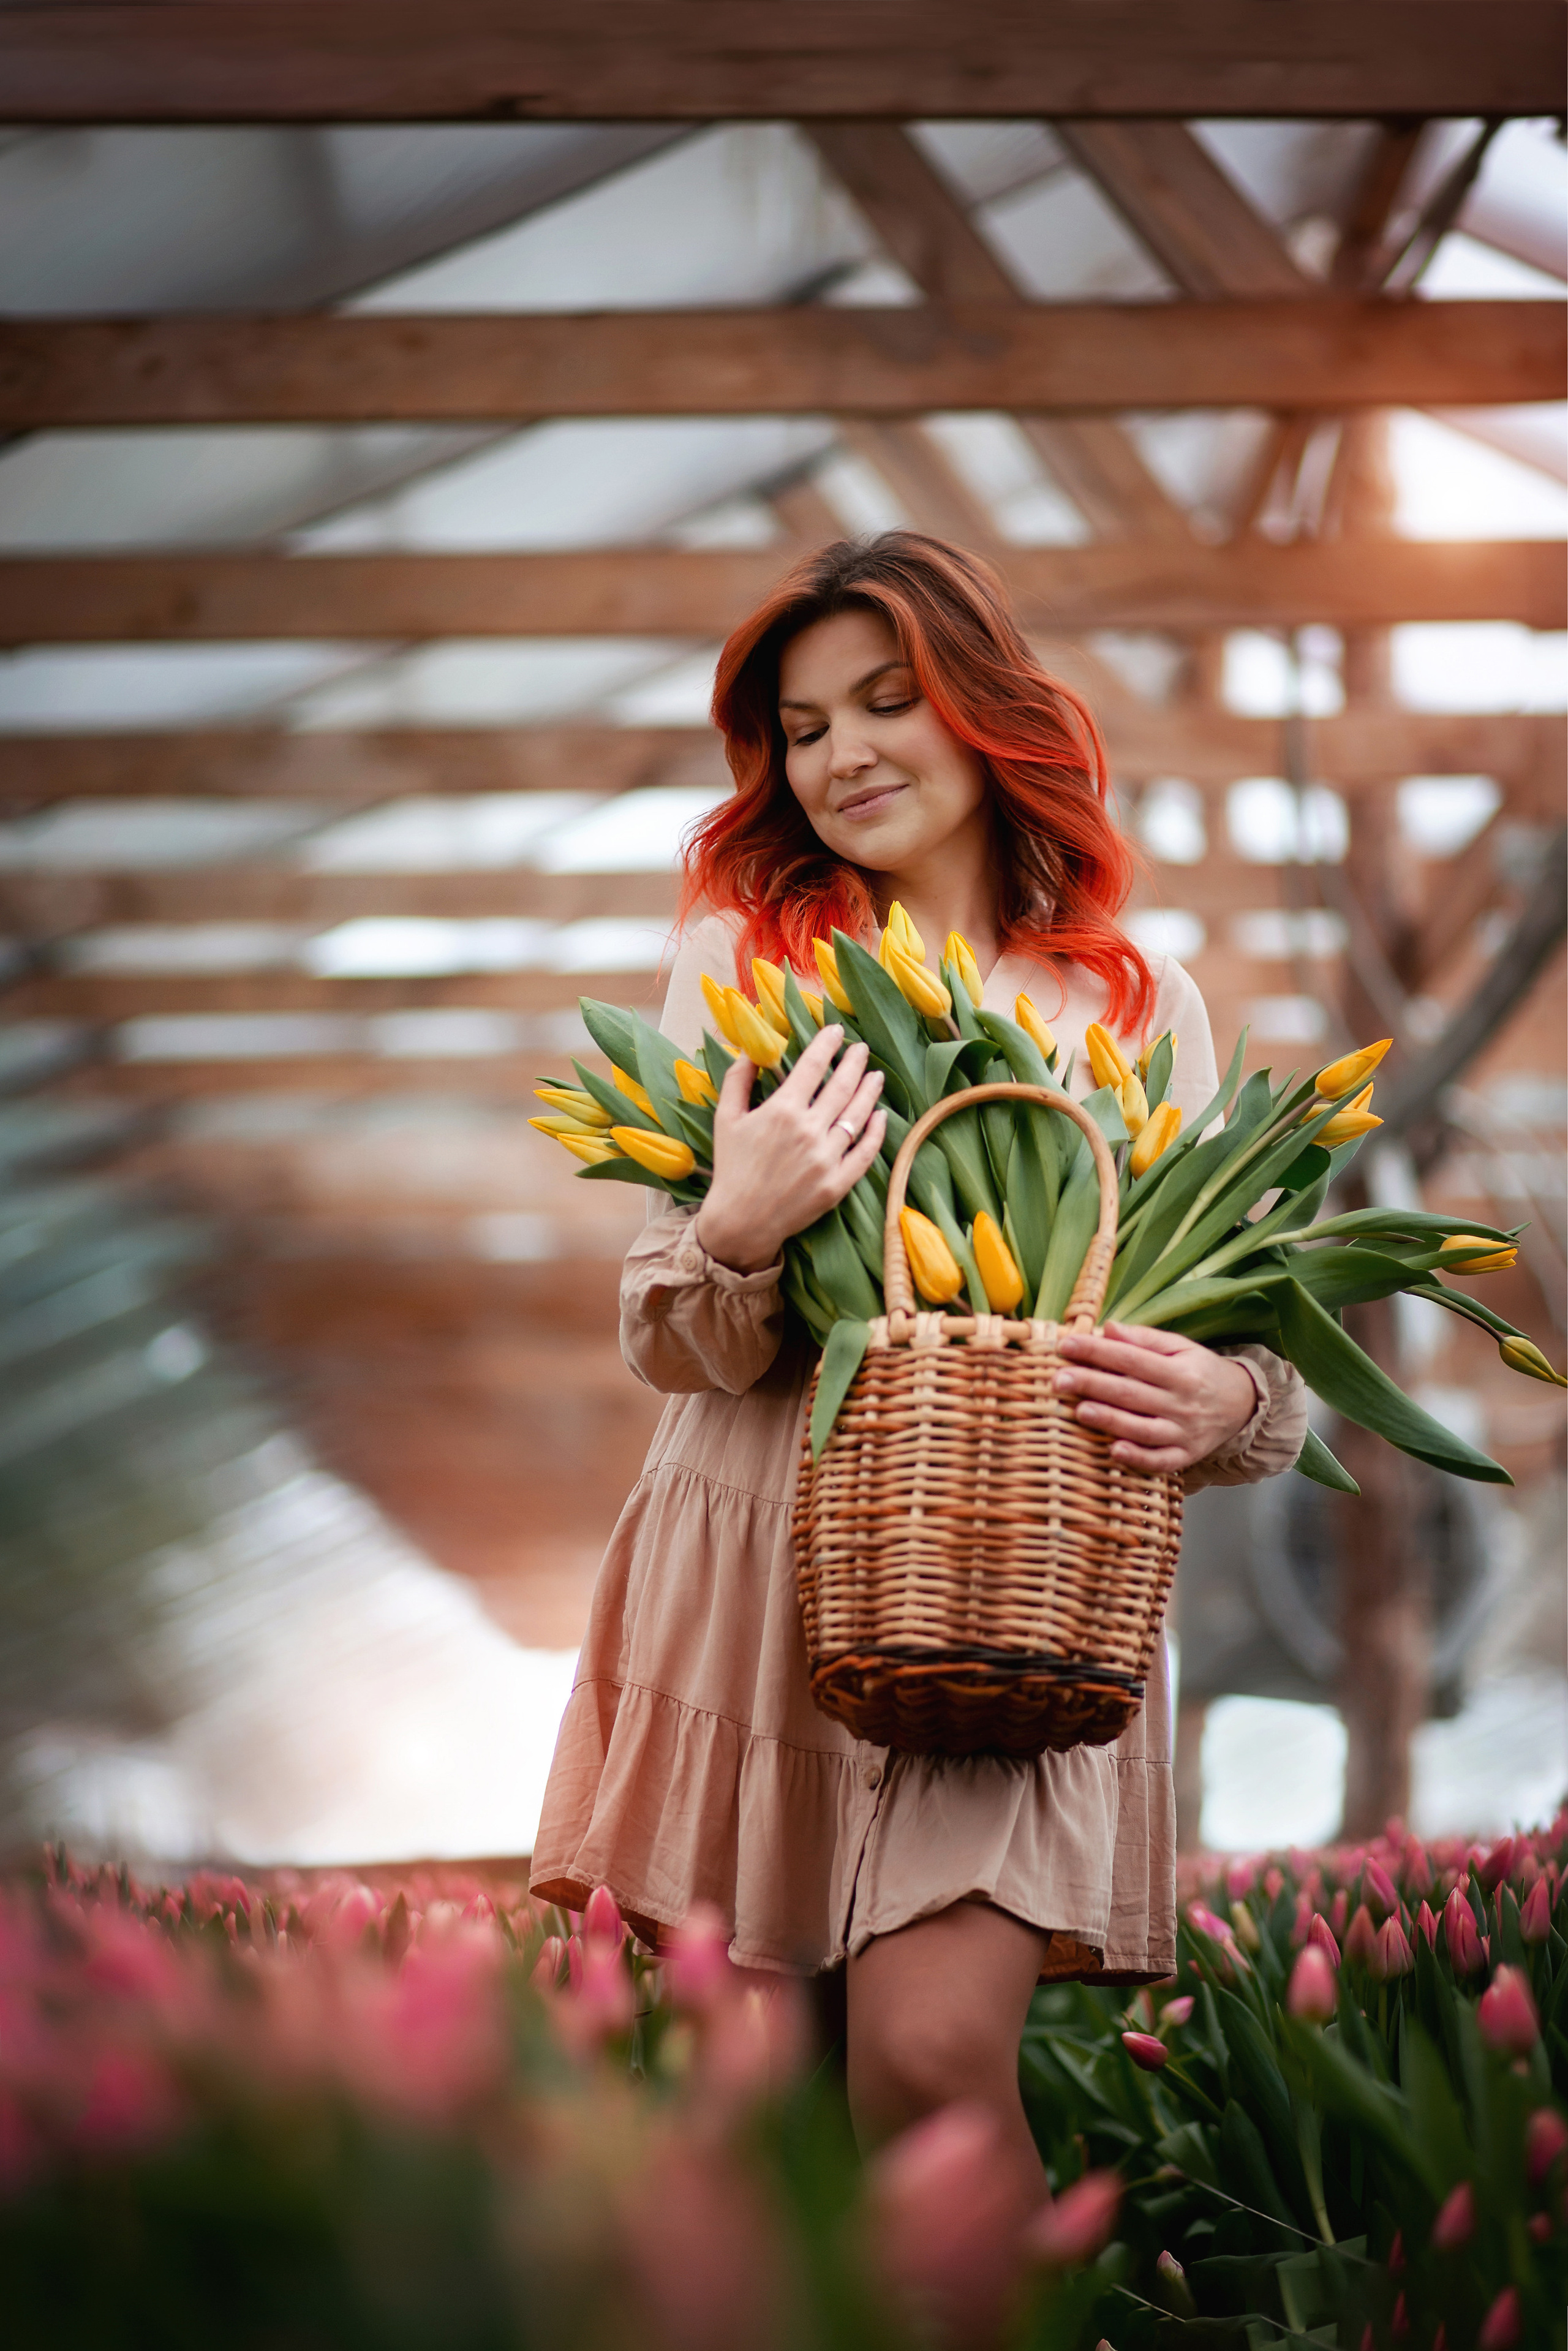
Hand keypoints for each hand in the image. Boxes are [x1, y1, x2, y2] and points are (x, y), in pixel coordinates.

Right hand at [695, 1024, 886, 1273]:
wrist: (741, 1221)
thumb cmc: (732, 1168)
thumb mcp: (726, 1119)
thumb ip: (737, 1081)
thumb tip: (749, 1051)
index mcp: (782, 1110)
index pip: (813, 1066)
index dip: (827, 1044)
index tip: (836, 1031)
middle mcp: (809, 1131)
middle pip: (841, 1086)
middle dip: (854, 1062)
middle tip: (862, 1048)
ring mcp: (827, 1158)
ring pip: (857, 1115)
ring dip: (869, 1091)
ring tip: (876, 1076)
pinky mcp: (837, 1184)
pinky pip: (865, 1153)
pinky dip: (875, 1133)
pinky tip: (880, 1117)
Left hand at [1053, 1323, 1256, 1475]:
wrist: (1241, 1405)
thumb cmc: (1200, 1372)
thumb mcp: (1180, 1347)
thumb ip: (1144, 1339)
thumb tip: (1108, 1328)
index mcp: (1180, 1371)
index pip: (1133, 1358)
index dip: (1098, 1351)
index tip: (1067, 1344)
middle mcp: (1183, 1402)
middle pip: (1132, 1393)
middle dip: (1093, 1385)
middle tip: (1059, 1380)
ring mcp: (1184, 1433)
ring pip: (1143, 1429)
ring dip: (1110, 1420)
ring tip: (1079, 1410)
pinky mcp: (1185, 1456)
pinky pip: (1160, 1461)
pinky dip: (1138, 1458)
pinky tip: (1114, 1451)